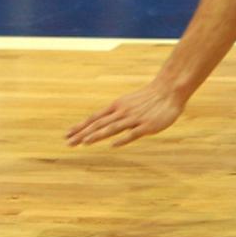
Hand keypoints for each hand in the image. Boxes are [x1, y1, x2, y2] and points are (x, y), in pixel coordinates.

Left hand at [66, 82, 185, 146]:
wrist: (168, 90)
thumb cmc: (148, 98)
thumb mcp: (128, 103)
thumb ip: (116, 114)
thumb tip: (103, 123)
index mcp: (116, 107)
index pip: (94, 118)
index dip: (80, 126)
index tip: (67, 134)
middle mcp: (121, 112)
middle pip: (99, 124)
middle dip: (82, 134)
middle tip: (69, 143)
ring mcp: (134, 119)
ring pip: (112, 128)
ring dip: (97, 135)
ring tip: (84, 143)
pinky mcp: (146, 126)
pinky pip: (132, 133)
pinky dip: (122, 139)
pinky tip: (113, 145)